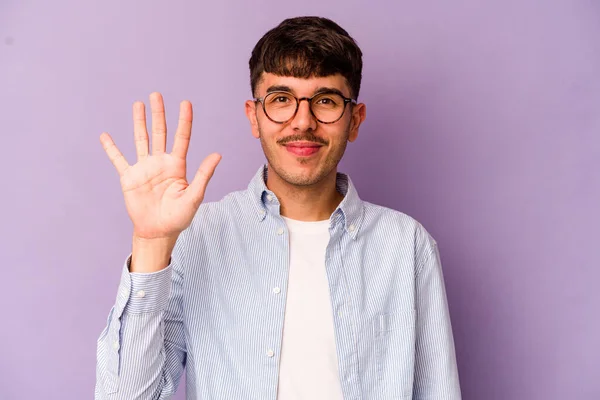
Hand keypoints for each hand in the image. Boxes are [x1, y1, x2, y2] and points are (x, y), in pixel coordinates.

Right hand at [100, 92, 220, 240]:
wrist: (159, 231)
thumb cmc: (179, 216)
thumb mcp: (194, 196)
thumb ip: (204, 174)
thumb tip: (217, 154)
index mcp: (177, 166)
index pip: (182, 138)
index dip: (184, 121)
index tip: (186, 103)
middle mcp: (160, 163)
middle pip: (159, 133)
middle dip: (158, 114)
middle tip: (156, 94)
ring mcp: (144, 168)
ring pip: (140, 140)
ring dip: (139, 122)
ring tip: (138, 104)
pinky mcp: (129, 178)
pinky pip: (118, 160)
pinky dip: (111, 148)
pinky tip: (105, 135)